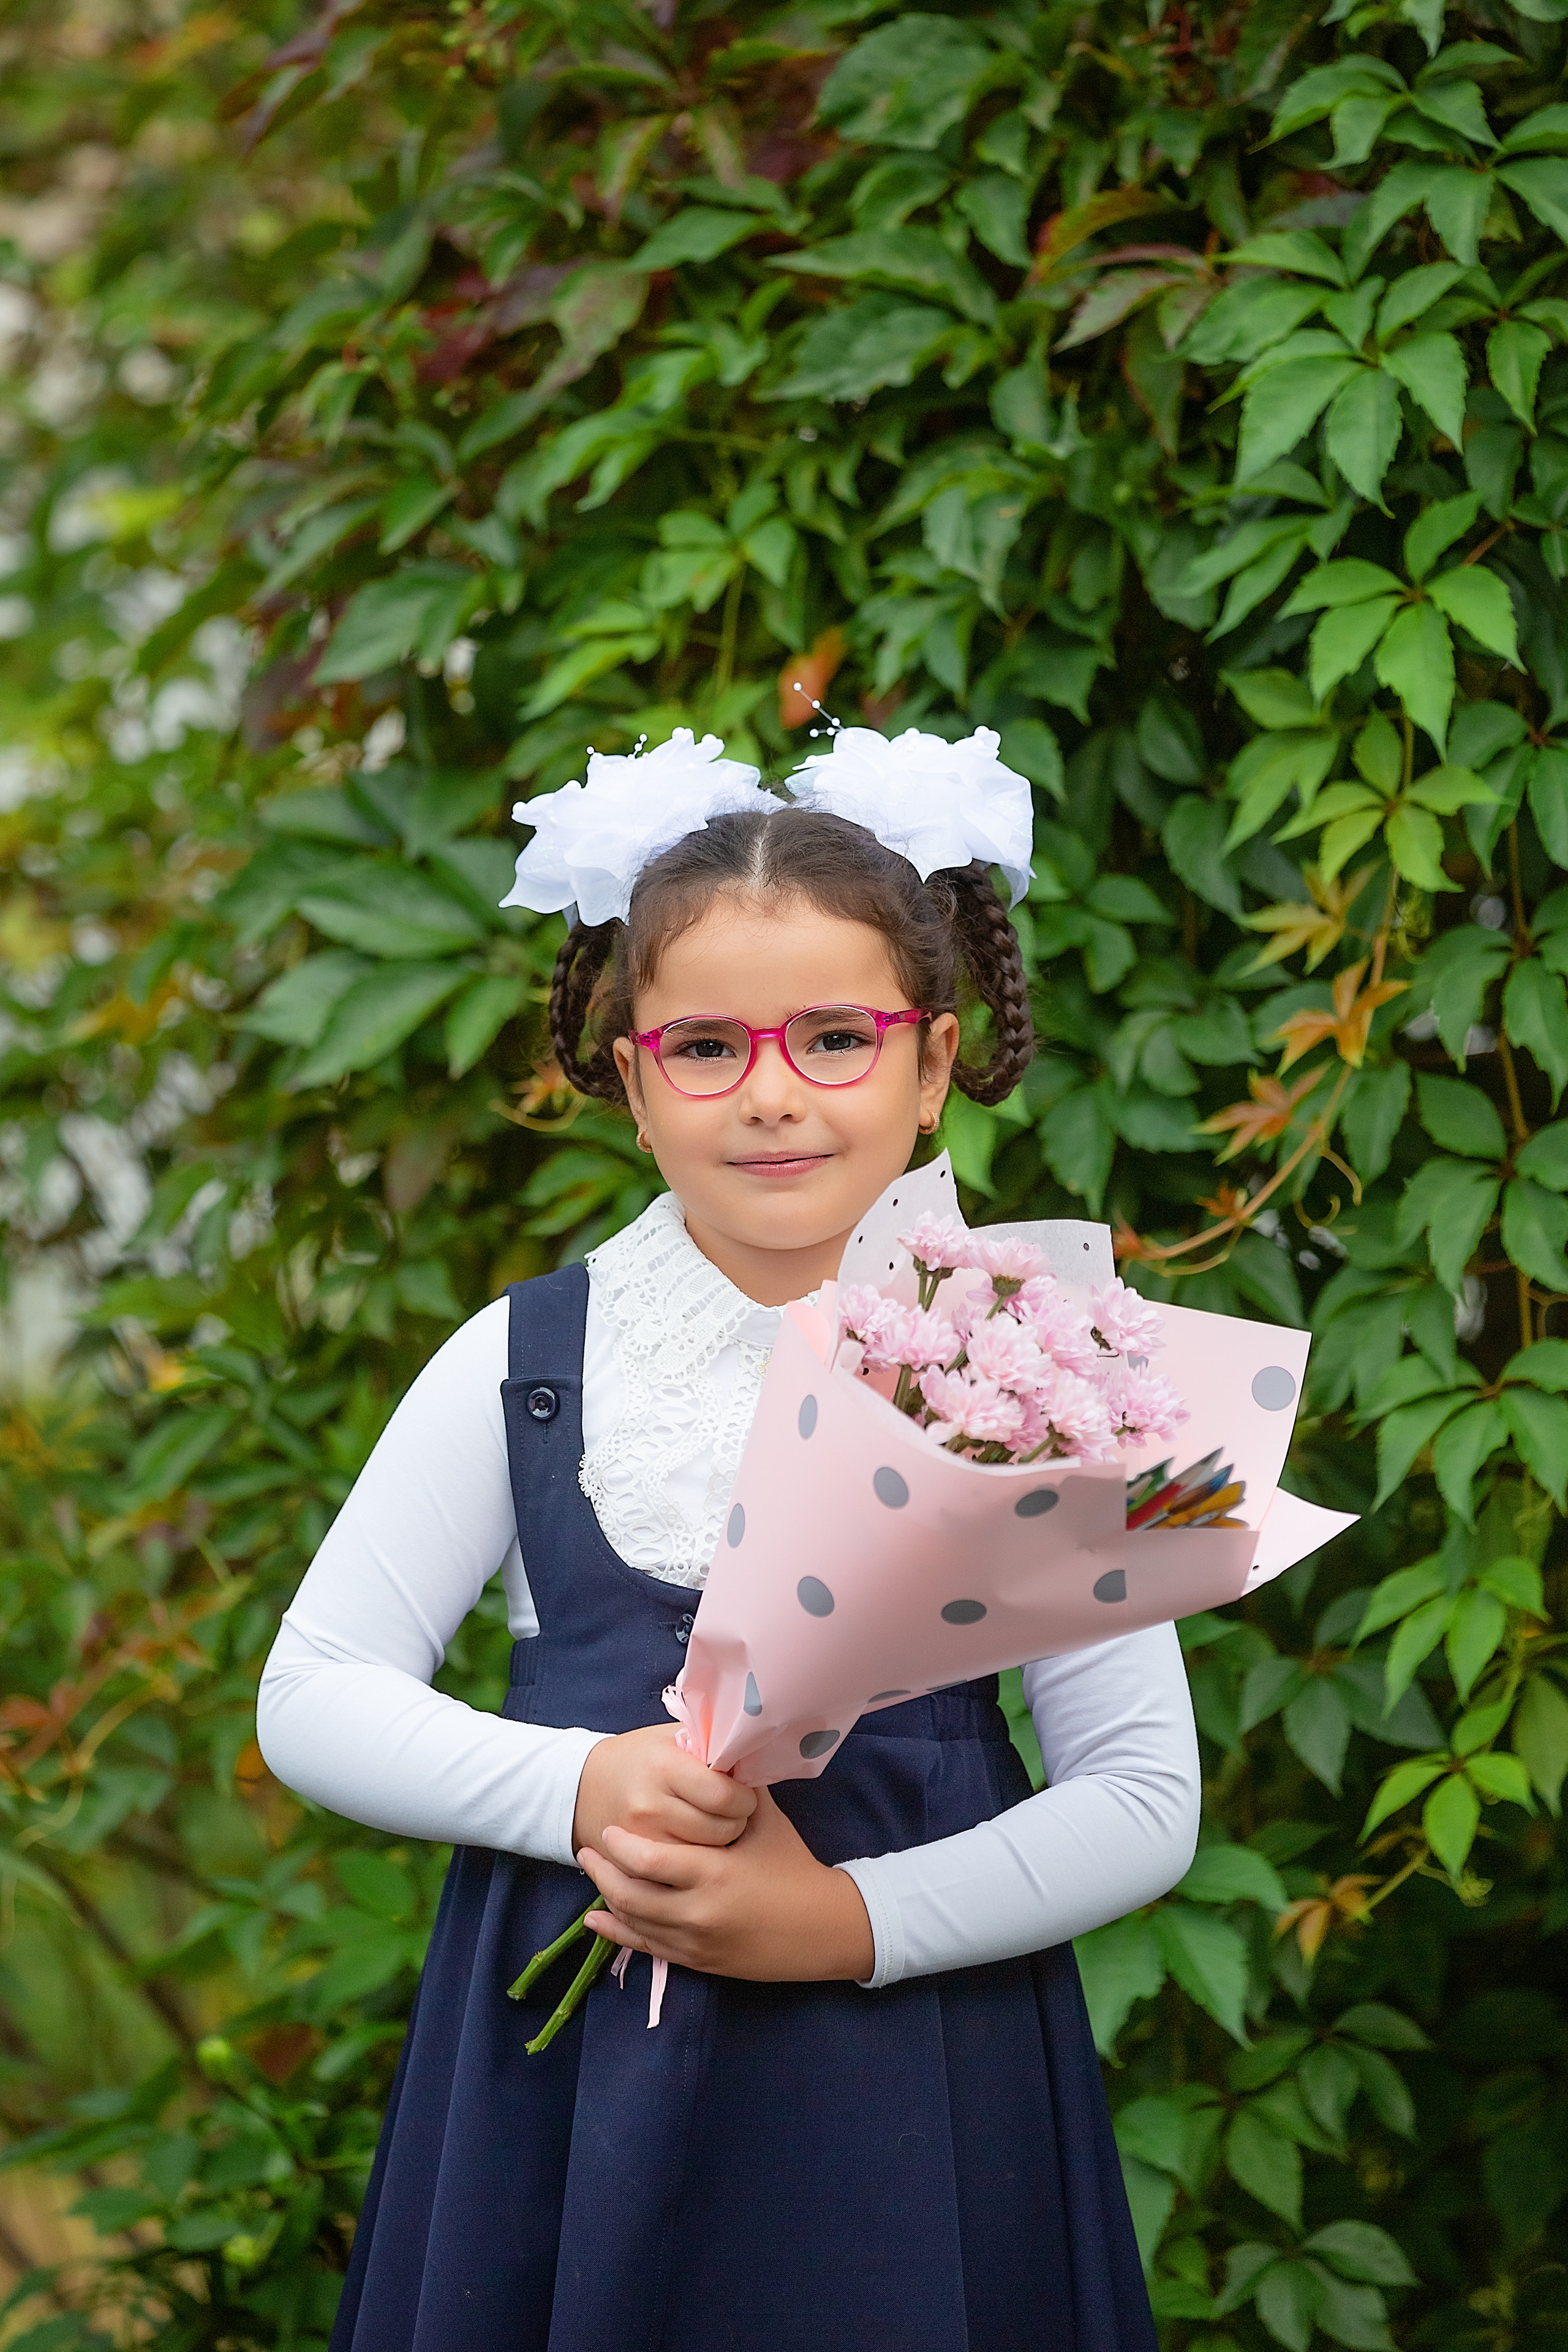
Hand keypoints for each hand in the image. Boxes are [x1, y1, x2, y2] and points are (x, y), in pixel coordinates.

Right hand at [571, 1722, 755, 1855]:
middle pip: (719, 1830)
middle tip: (733, 1816)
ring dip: (719, 1848)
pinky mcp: (630, 1867)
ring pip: (704, 1858)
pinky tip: (694, 1850)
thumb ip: (710, 1746)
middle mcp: (650, 1805)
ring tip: (715, 1831)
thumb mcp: (672, 1738)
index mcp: (664, 1766)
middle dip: (736, 1824)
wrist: (584, 1785)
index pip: (724, 1796)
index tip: (743, 1796)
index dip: (744, 1798)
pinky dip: (693, 1867)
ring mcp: (639, 1840)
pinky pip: (678, 1876)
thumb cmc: (641, 1757)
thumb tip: (751, 1760)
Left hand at [578, 1787, 875, 1982]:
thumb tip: (713, 1753)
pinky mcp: (699, 1961)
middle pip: (631, 1894)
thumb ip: (735, 1791)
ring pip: (635, 1921)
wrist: (824, 1927)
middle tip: (588, 1850)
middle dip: (602, 1871)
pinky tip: (596, 1919)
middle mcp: (699, 1911)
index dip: (620, 1846)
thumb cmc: (794, 1867)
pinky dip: (616, 1933)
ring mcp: (696, 1941)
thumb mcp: (766, 1823)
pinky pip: (646, 1948)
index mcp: (714, 1872)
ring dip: (607, 1897)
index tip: (607, 1829)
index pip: (649, 1861)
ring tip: (593, 1873)